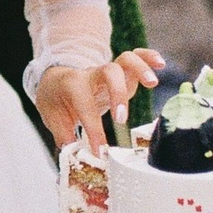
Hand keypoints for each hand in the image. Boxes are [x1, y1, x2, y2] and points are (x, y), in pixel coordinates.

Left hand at [33, 47, 165, 149]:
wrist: (56, 79)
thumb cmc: (55, 99)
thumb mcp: (51, 117)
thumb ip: (64, 136)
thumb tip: (76, 156)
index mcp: (72, 85)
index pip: (85, 105)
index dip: (94, 129)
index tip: (101, 151)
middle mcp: (92, 74)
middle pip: (108, 72)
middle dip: (118, 93)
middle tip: (122, 119)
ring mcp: (109, 71)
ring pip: (125, 59)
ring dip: (141, 68)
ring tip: (153, 83)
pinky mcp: (122, 72)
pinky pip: (136, 56)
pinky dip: (149, 56)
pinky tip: (161, 64)